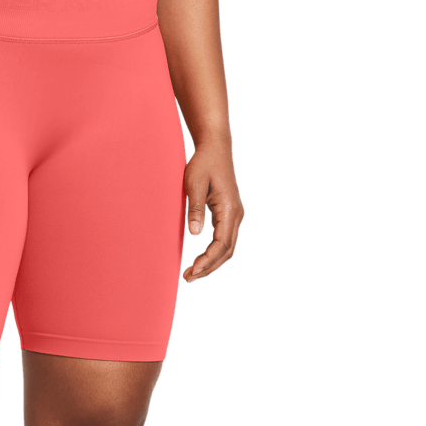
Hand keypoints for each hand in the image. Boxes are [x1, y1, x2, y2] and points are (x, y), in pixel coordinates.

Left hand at [181, 144, 243, 281]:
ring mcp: (235, 214)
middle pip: (227, 251)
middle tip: (188, 278)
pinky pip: (225, 240)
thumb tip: (194, 233)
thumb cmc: (203, 163)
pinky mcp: (230, 213)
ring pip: (227, 248)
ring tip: (192, 273)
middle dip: (209, 267)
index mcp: (229, 209)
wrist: (215, 147)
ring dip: (211, 262)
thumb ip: (195, 209)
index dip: (207, 260)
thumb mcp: (194, 184)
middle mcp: (236, 214)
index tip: (192, 271)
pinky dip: (213, 253)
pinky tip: (200, 259)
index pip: (221, 244)